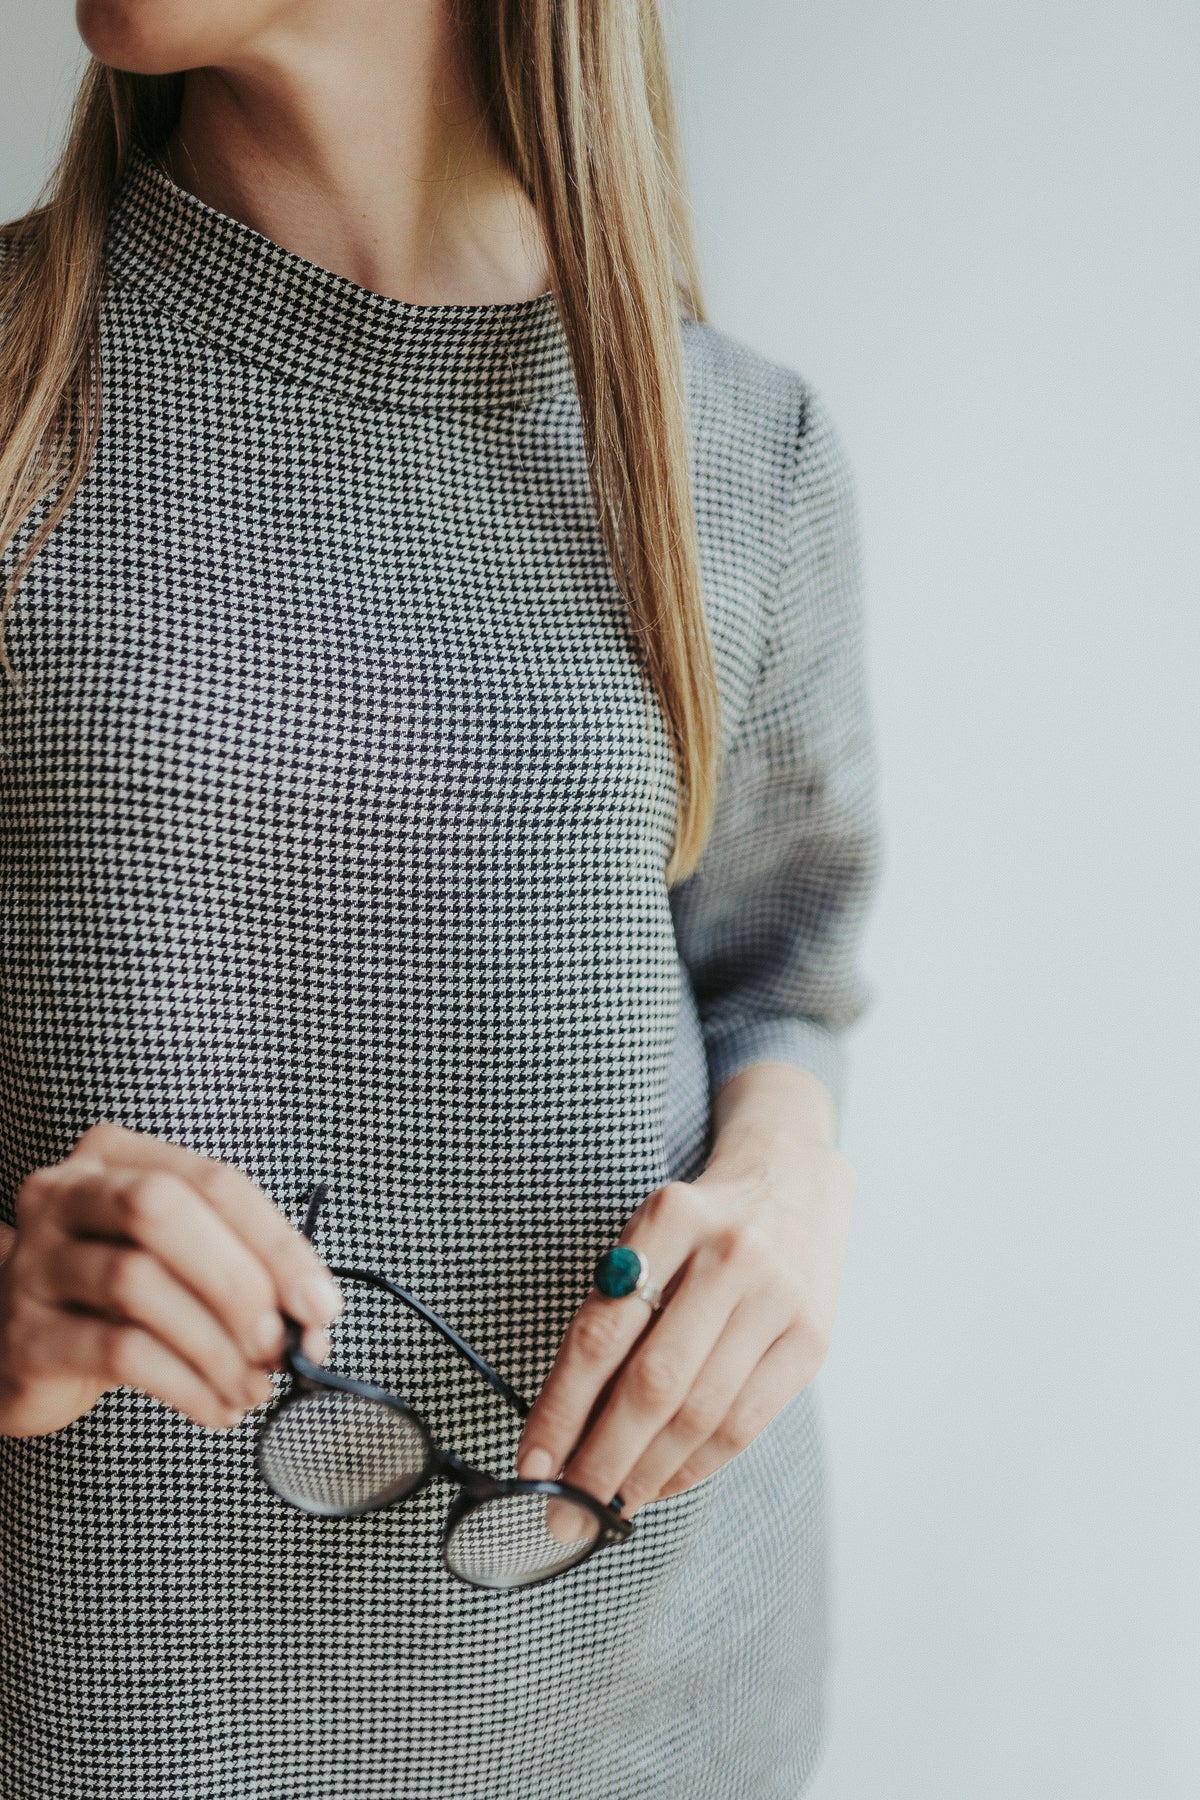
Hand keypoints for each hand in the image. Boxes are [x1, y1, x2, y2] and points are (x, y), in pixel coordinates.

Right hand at [0, 1121, 344, 1438]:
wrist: (16, 1351)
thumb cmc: (113, 1297)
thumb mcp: (175, 1261)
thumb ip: (240, 1269)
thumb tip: (312, 1317)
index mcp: (115, 1157)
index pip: (212, 1181)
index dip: (275, 1242)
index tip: (320, 1304)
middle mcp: (65, 1194)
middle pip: (161, 1211)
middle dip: (238, 1281)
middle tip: (281, 1344)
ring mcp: (34, 1261)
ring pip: (137, 1283)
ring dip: (216, 1345)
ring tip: (255, 1386)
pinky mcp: (25, 1334)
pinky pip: (118, 1351)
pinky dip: (184, 1383)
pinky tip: (215, 1407)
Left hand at [515, 1064, 854, 1516]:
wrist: (795, 1180)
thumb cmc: (703, 1221)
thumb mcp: (651, 1232)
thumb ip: (615, 1308)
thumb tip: (566, 1422)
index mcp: (671, 1218)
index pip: (602, 1330)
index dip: (561, 1408)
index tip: (531, 1463)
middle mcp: (729, 1253)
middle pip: (653, 1383)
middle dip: (600, 1460)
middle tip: (565, 1510)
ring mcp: (778, 1296)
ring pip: (701, 1413)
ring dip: (646, 1473)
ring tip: (609, 1505)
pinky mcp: (812, 1337)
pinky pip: (746, 1423)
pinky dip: (697, 1466)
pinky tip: (663, 1482)